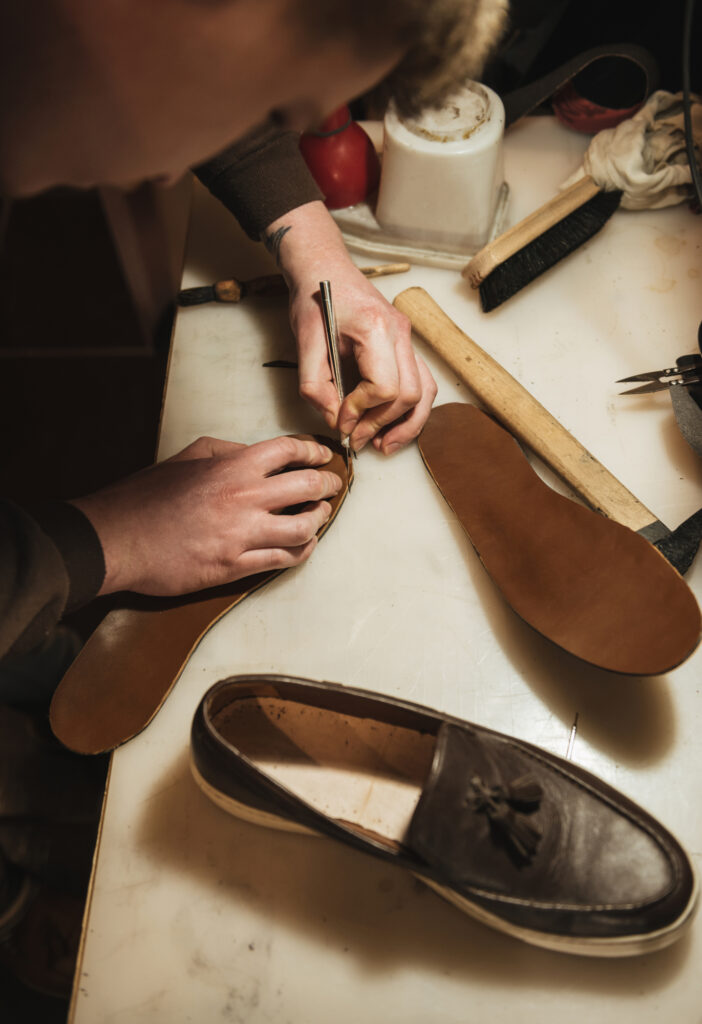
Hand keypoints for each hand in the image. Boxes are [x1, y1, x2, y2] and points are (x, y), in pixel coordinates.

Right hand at [71, 436, 341, 595]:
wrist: (117, 541)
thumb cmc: (146, 498)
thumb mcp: (185, 458)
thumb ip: (224, 450)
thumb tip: (254, 452)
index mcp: (233, 467)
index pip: (290, 451)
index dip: (314, 452)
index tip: (323, 456)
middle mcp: (244, 499)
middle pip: (308, 487)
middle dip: (327, 484)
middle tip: (332, 485)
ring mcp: (242, 536)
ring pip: (304, 529)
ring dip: (319, 520)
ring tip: (321, 515)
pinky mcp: (235, 567)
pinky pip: (282, 560)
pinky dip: (301, 552)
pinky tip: (303, 546)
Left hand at [264, 202, 436, 453]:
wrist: (325, 267)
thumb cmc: (314, 298)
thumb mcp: (304, 342)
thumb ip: (315, 385)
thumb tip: (334, 420)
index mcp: (376, 328)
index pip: (384, 386)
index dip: (362, 410)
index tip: (341, 419)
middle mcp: (401, 333)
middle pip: (408, 394)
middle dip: (381, 424)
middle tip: (354, 439)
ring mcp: (408, 338)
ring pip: (425, 392)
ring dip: (406, 425)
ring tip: (383, 447)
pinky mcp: (406, 345)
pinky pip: (421, 383)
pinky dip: (411, 410)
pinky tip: (392, 428)